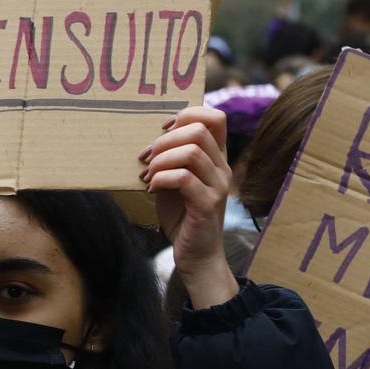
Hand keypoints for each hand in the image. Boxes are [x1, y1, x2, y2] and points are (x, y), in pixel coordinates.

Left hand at [143, 107, 238, 309]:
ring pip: (191, 152)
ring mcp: (218, 186)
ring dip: (161, 160)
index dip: (188, 114)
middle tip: (147, 158)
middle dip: (165, 139)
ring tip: (149, 175)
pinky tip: (152, 189)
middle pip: (199, 130)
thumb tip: (151, 136)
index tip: (163, 129)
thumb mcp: (176, 179)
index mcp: (217, 157)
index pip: (216, 117)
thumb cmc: (182, 215)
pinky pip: (183, 178)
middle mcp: (222, 168)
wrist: (196, 254)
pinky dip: (161, 179)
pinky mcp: (207, 204)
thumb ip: (172, 157)